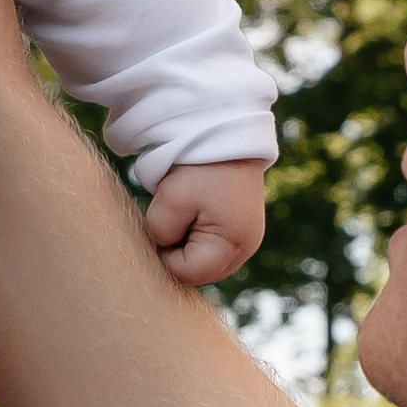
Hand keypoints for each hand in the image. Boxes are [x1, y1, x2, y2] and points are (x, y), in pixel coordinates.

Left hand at [143, 161, 268, 287]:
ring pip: (203, 259)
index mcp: (232, 245)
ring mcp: (245, 239)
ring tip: (186, 209)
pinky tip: (194, 210)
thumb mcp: (171, 201)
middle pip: (197, 272)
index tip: (161, 222)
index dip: (164, 253)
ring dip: (186, 241)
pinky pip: (211, 245)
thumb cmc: (199, 168)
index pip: (185, 273)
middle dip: (177, 250)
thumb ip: (161, 234)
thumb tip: (163, 247)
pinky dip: (197, 232)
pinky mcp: (240, 228)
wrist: (226, 133)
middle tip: (172, 215)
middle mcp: (244, 248)